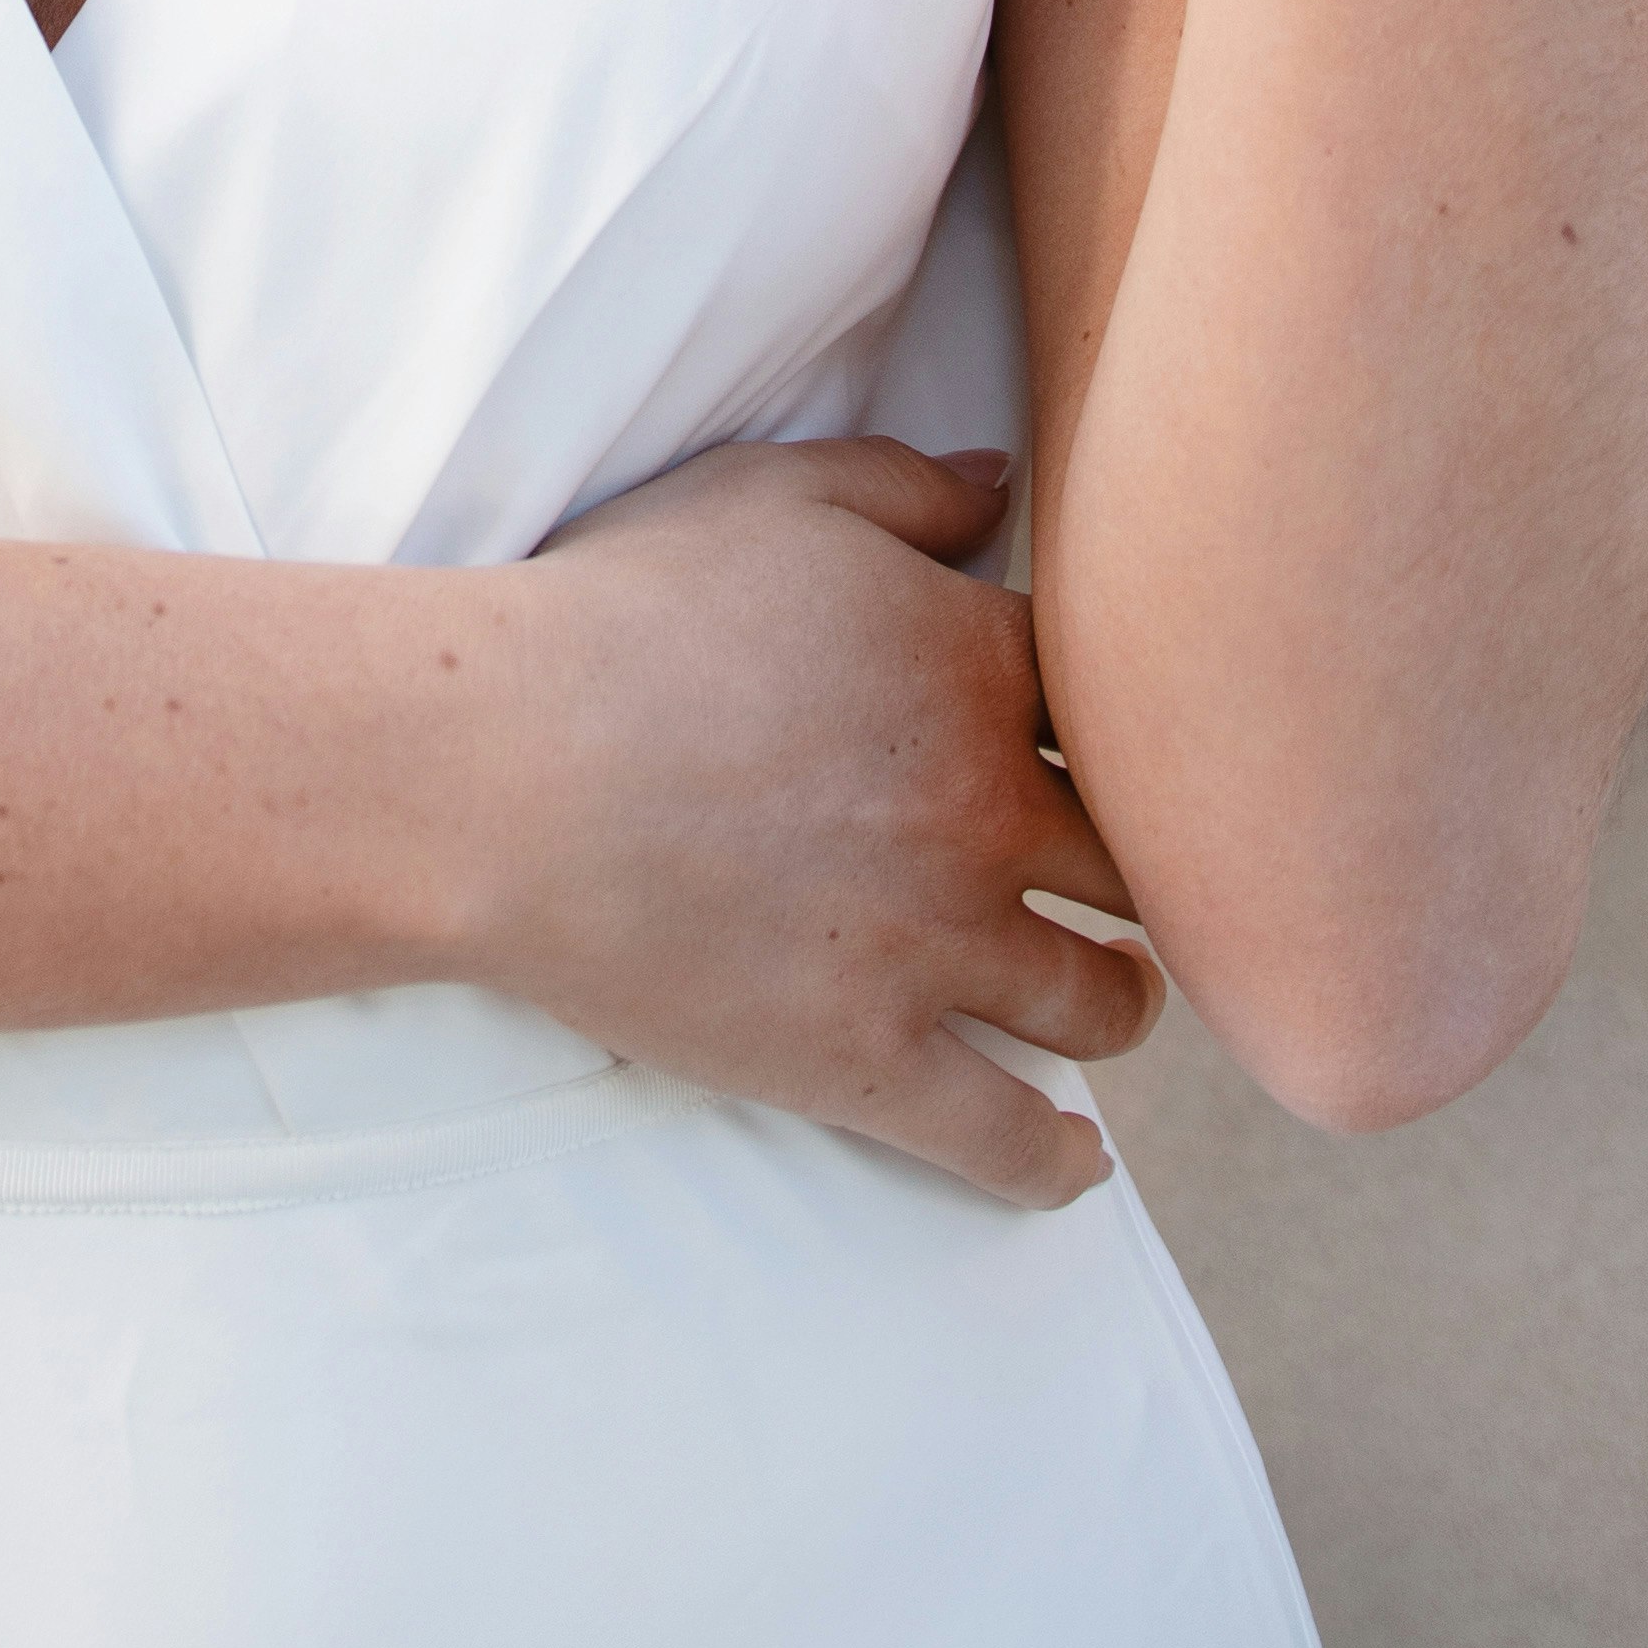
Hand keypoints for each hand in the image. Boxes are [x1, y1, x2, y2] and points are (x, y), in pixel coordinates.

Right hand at [469, 438, 1157, 1208]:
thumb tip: (1002, 486)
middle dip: (1147, 873)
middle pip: (1137, 860)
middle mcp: (984, 813)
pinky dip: (1057, 1161)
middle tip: (1132, 886)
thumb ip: (906, 487)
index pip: (1110, 707)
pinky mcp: (868, 1063)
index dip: (1112, 729)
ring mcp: (934, 948)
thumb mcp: (770, 496)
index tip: (1097, 750)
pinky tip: (1073, 1161)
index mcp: (973, 667)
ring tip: (1114, 996)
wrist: (500, 769)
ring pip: (1102, 1004)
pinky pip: (1009, 1141)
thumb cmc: (621, 614)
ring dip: (1123, 1002)